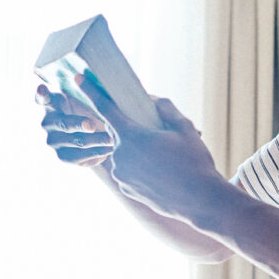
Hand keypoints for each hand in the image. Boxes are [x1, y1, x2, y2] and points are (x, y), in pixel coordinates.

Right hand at [37, 78, 114, 165]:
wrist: (98, 137)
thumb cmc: (91, 110)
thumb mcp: (88, 100)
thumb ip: (87, 93)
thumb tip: (94, 80)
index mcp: (52, 103)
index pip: (43, 98)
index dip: (42, 94)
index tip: (42, 88)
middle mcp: (48, 123)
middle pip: (63, 123)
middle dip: (79, 123)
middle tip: (92, 124)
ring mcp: (53, 141)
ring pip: (76, 140)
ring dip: (96, 140)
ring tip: (112, 139)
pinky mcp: (63, 157)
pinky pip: (80, 156)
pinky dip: (97, 152)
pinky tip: (109, 149)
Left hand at [82, 85, 231, 226]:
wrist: (201, 200)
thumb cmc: (194, 162)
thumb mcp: (185, 127)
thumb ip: (166, 108)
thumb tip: (154, 100)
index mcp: (132, 136)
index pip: (105, 107)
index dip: (91, 90)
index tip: (77, 78)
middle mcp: (120, 155)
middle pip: (118, 132)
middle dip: (133, 130)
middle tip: (158, 137)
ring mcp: (121, 174)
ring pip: (125, 153)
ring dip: (138, 151)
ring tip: (165, 160)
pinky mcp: (126, 189)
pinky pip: (128, 172)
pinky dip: (139, 169)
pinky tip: (160, 174)